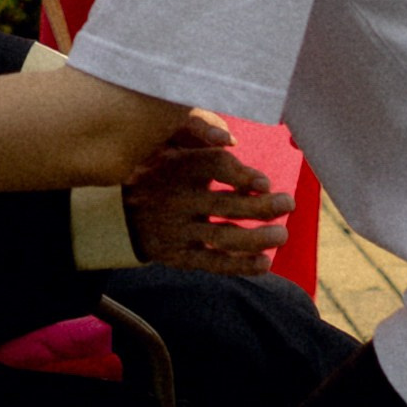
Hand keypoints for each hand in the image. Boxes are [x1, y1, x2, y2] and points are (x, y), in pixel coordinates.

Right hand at [122, 111, 291, 275]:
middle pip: (225, 205)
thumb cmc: (158, 177)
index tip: (265, 182)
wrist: (117, 216)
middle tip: (288, 203)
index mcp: (178, 168)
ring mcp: (178, 230)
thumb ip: (202, 146)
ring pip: (222, 237)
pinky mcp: (179, 256)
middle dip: (261, 207)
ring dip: (256, 238)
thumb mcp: (169, 152)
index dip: (242, 173)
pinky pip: (213, 263)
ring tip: (281, 235)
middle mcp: (178, 199)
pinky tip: (264, 263)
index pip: (213, 166)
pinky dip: (240, 265)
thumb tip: (233, 141)